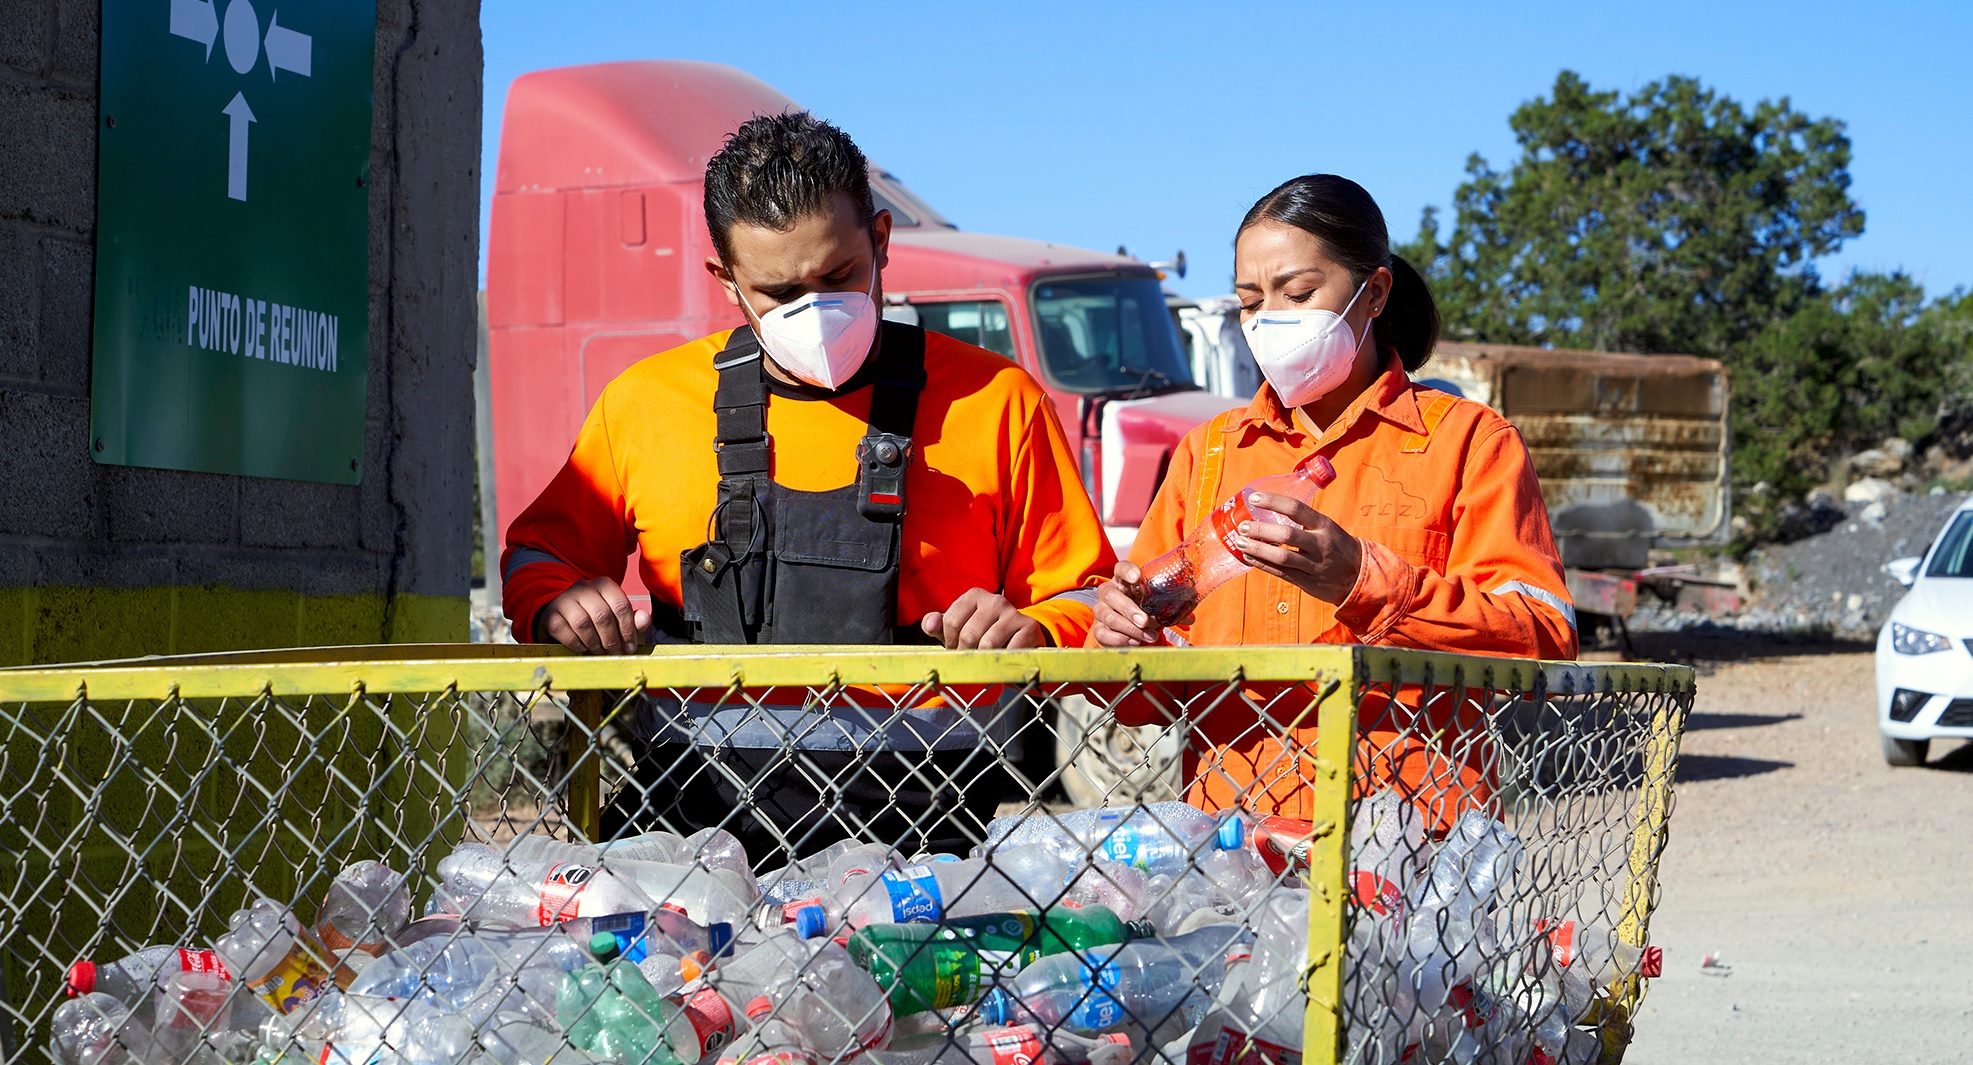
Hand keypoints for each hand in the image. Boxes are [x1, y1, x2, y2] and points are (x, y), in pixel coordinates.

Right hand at [534, 577, 650, 653]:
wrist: (564, 617)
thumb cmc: (596, 618)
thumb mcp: (617, 618)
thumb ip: (633, 620)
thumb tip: (645, 619)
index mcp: (604, 585)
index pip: (621, 605)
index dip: (628, 629)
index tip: (630, 648)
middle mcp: (583, 587)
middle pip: (602, 615)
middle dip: (611, 639)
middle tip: (614, 653)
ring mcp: (565, 599)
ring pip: (582, 622)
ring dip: (594, 642)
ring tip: (599, 652)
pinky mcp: (551, 613)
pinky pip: (563, 629)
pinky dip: (575, 642)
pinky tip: (582, 648)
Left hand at [921, 588, 1048, 648]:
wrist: (1020, 639)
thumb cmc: (982, 634)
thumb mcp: (958, 629)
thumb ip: (938, 626)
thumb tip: (928, 624)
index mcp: (974, 595)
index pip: (950, 622)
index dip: (950, 642)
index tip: (956, 647)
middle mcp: (994, 600)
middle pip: (968, 635)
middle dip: (966, 653)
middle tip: (970, 658)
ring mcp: (1013, 612)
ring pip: (987, 644)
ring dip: (983, 659)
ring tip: (985, 659)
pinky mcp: (1028, 627)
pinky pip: (1008, 651)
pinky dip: (1002, 661)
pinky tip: (1003, 658)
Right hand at [1092, 561, 1161, 646]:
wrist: (1133, 630)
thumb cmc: (1146, 610)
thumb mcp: (1156, 604)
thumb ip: (1168, 606)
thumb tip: (1187, 616)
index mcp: (1122, 580)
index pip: (1121, 569)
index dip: (1127, 571)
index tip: (1137, 577)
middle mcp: (1107, 592)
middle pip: (1110, 595)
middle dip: (1129, 609)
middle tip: (1145, 621)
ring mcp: (1100, 610)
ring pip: (1109, 617)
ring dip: (1131, 629)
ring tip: (1149, 636)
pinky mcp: (1098, 629)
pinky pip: (1104, 634)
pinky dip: (1122, 640)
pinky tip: (1135, 642)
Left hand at [1231, 492, 1362, 603]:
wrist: (1359, 575)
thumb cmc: (1337, 546)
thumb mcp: (1327, 527)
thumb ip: (1304, 521)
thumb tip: (1270, 509)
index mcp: (1324, 525)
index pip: (1296, 508)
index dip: (1273, 502)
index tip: (1254, 499)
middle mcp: (1319, 544)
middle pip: (1286, 535)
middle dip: (1261, 530)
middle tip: (1243, 526)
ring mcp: (1314, 565)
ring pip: (1282, 557)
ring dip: (1257, 549)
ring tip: (1240, 542)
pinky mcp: (1308, 582)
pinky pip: (1281, 573)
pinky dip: (1262, 564)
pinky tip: (1249, 557)